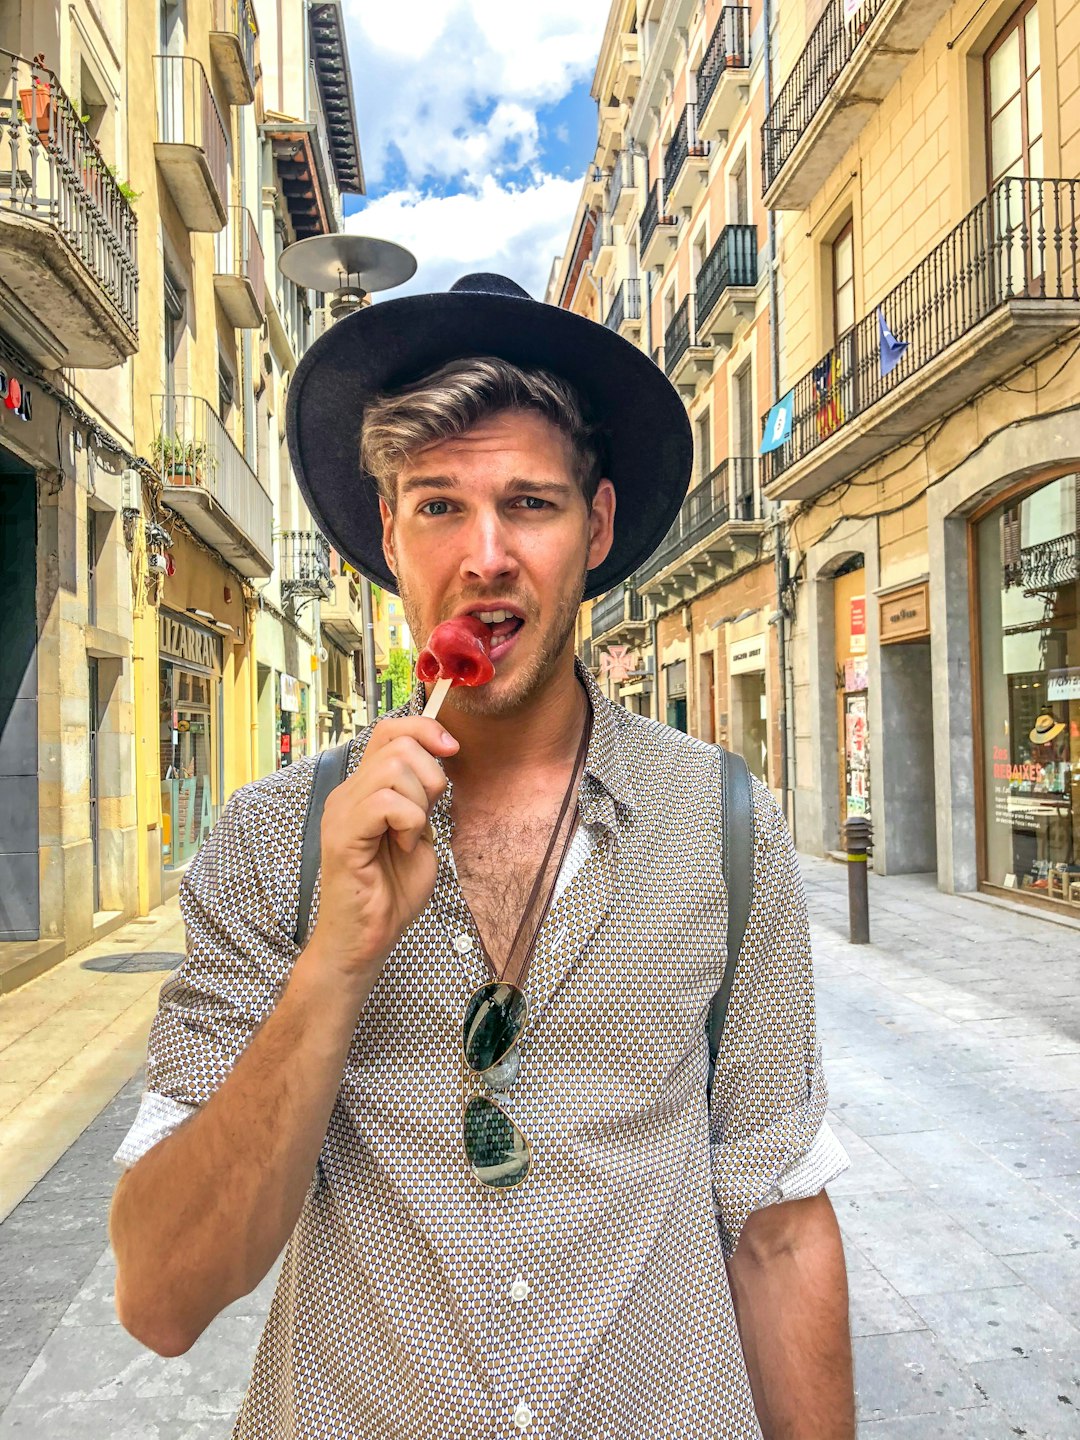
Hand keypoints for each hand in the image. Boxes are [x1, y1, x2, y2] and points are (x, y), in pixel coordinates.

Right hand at [306, 717, 458, 985]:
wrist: (367, 939)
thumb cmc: (392, 891)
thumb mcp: (418, 831)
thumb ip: (423, 796)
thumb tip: (440, 760)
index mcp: (364, 789)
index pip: (388, 731)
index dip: (425, 729)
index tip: (452, 748)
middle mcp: (347, 794)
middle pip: (397, 744)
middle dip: (430, 774)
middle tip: (427, 814)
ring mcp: (342, 813)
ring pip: (393, 768)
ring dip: (419, 802)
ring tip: (411, 835)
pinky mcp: (343, 836)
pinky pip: (386, 803)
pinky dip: (409, 821)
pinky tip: (404, 845)